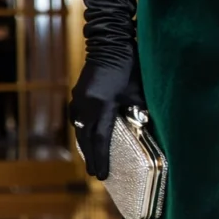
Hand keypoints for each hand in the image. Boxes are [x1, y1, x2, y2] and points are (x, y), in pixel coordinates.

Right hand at [69, 50, 143, 179]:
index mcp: (102, 106)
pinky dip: (81, 130)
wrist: (109, 43)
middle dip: (91, 157)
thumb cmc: (127, 66)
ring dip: (85, 145)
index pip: (101, 139)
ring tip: (90, 159)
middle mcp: (86, 105)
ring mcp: (79, 99)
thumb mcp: (137, 91)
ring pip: (79, 129)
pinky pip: (76, 118)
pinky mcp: (77, 93)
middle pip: (86, 138)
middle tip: (95, 174)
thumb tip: (142, 129)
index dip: (101, 159)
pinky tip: (85, 136)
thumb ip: (138, 112)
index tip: (101, 175)